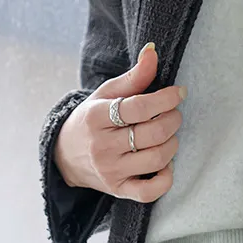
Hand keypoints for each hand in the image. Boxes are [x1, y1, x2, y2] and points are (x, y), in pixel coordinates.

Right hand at [53, 41, 184, 203]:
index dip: (166, 98)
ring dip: (173, 144)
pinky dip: (165, 178)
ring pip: (157, 159)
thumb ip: (133, 76)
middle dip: (173, 119)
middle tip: (174, 113)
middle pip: (153, 133)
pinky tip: (165, 164)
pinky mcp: (117, 190)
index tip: (179, 93)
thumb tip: (153, 50)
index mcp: (96, 117)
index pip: (139, 107)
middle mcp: (102, 146)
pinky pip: (149, 192)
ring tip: (169, 134)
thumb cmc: (91, 120)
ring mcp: (110, 171)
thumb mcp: (106, 94)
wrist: (64, 156)